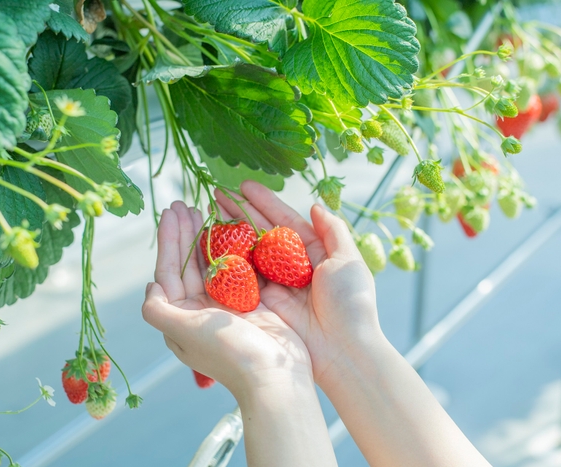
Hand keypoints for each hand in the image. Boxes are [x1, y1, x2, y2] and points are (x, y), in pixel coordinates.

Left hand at [141, 201, 312, 400]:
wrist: (273, 376)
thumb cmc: (227, 354)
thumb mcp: (183, 332)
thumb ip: (158, 311)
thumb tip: (150, 287)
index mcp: (182, 317)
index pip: (169, 271)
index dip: (168, 241)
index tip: (169, 213)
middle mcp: (200, 310)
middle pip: (188, 263)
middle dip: (185, 233)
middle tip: (183, 203)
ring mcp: (227, 305)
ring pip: (212, 262)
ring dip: (206, 236)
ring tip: (202, 208)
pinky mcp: (252, 301)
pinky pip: (238, 268)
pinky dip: (233, 248)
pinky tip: (231, 228)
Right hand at [215, 181, 382, 386]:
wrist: (343, 351)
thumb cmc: (351, 304)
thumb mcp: (349, 261)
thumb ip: (333, 231)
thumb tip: (316, 206)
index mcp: (313, 253)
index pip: (283, 220)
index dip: (264, 202)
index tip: (243, 185)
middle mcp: (290, 267)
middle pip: (260, 233)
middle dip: (239, 213)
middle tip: (216, 194)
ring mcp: (274, 285)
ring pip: (247, 252)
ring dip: (229, 233)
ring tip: (209, 212)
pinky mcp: (262, 304)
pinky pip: (241, 278)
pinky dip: (226, 262)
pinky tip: (211, 244)